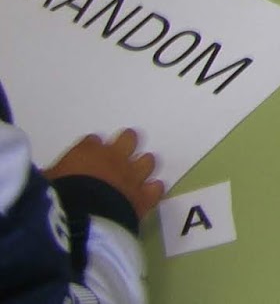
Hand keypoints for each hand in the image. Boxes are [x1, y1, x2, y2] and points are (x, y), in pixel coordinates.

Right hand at [45, 130, 164, 220]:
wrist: (80, 220)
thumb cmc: (55, 200)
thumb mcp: (44, 184)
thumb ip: (50, 177)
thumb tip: (44, 179)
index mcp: (87, 151)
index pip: (93, 141)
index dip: (92, 150)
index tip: (89, 158)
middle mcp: (114, 158)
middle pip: (128, 139)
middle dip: (125, 146)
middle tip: (118, 159)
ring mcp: (132, 176)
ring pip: (147, 161)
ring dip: (141, 168)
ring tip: (134, 177)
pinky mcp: (144, 197)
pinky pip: (156, 188)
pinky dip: (152, 191)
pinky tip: (147, 195)